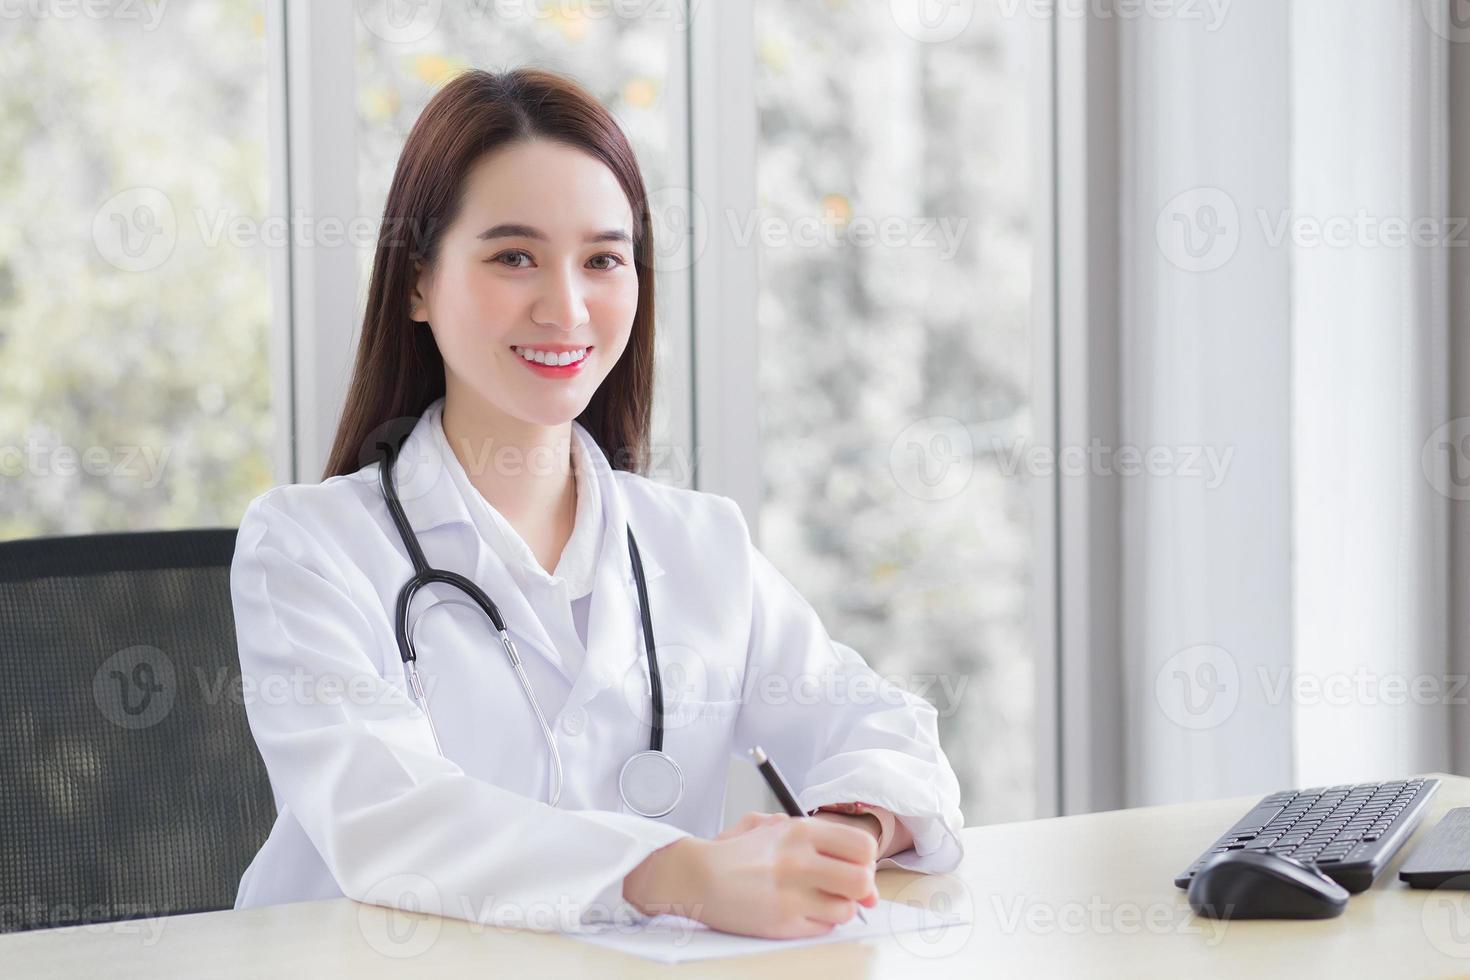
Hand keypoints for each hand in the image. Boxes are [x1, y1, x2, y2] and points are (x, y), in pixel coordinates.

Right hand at [683, 813, 878, 938]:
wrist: (697, 877)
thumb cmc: (736, 852)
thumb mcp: (772, 825)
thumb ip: (814, 836)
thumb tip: (859, 863)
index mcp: (799, 831)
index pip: (862, 845)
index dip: (866, 858)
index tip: (857, 864)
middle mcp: (799, 862)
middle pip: (862, 881)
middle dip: (862, 887)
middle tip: (849, 887)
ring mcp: (792, 896)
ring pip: (847, 909)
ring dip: (840, 907)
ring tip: (821, 899)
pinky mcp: (784, 923)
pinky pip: (824, 927)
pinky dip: (820, 921)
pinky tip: (802, 910)